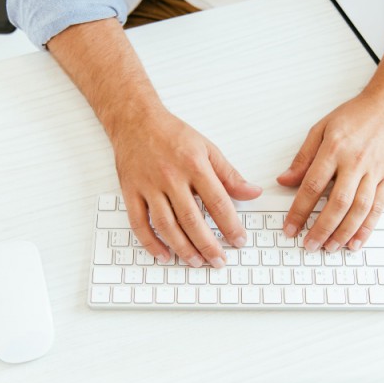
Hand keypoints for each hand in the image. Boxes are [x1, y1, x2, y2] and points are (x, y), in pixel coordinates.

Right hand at [112, 109, 261, 267]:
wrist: (135, 120)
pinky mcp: (130, 192)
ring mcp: (148, 186)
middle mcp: (170, 176)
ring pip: (166, 225)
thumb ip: (229, 174)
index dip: (230, 225)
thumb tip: (253, 193)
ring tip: (196, 261)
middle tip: (219, 260)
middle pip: (191, 219)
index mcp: (193, 164)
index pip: (217, 202)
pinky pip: (139, 223)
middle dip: (208, 244)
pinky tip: (164, 255)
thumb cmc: (172, 134)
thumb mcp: (207, 149)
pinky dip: (151, 243)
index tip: (239, 241)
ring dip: (182, 248)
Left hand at [277, 91, 383, 251]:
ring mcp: (375, 172)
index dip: (299, 211)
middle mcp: (355, 162)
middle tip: (309, 245)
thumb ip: (303, 157)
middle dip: (322, 228)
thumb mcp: (321, 129)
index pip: (312, 186)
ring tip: (330, 247)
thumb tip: (284, 180)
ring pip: (359, 209)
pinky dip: (367, 228)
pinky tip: (356, 241)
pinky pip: (378, 208)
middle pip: (337, 203)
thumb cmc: (356, 116)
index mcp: (334, 149)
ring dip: (344, 233)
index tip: (290, 228)